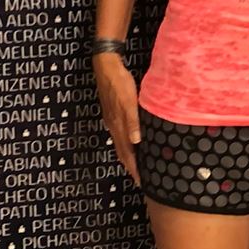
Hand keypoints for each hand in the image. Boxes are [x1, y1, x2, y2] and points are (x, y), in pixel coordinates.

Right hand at [93, 53, 142, 180]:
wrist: (106, 66)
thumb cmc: (119, 82)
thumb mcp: (128, 101)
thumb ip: (132, 121)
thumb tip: (136, 142)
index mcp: (118, 125)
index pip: (127, 152)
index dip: (134, 168)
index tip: (141, 181)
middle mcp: (113, 125)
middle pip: (122, 152)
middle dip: (131, 167)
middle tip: (140, 180)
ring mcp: (111, 120)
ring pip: (120, 144)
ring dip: (128, 157)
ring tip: (136, 166)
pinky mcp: (112, 113)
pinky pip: (119, 135)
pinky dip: (125, 144)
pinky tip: (130, 143)